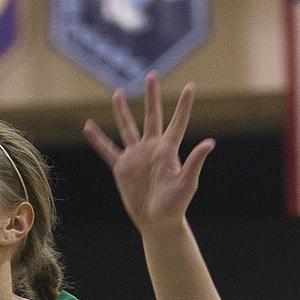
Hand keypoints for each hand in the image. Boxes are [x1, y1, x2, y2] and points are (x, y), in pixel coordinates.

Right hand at [83, 73, 214, 234]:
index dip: (184, 105)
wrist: (157, 223)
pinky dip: (97, 139)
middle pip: (151, 116)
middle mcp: (152, 149)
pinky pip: (107, 150)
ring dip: (122, 111)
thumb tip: (210, 143)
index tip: (191, 86)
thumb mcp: (186, 184)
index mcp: (168, 150)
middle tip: (151, 76)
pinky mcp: (121, 168)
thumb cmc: (175, 206)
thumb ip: (195, 162)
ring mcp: (136, 157)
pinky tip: (88, 126)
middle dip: (151, 97)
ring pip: (127, 128)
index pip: (177, 122)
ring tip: (117, 92)